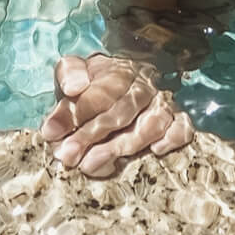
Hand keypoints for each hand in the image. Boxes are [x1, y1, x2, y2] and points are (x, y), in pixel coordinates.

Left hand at [40, 52, 192, 176]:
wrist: (131, 74)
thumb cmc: (97, 80)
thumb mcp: (77, 69)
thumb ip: (69, 75)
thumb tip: (73, 88)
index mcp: (116, 71)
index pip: (98, 93)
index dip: (74, 115)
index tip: (51, 135)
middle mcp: (142, 86)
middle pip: (120, 112)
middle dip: (92, 137)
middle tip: (69, 157)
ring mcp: (162, 103)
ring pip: (150, 124)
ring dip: (123, 146)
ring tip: (93, 165)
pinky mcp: (178, 119)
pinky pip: (183, 128)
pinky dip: (172, 139)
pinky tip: (156, 152)